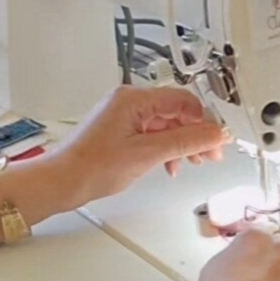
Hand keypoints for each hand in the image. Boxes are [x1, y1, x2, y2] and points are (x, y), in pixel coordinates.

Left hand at [52, 86, 228, 208]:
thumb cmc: (91, 166)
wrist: (61, 181)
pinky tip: (169, 164)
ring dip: (182, 142)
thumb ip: (184, 142)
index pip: (182, 100)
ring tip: (193, 161)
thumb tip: (213, 133)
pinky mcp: (120, 128)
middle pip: (175, 110)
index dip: (204, 120)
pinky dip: (165, 146)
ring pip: (165, 123)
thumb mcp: (147, 154)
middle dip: (195, 133)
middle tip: (211, 154)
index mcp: (134, 99)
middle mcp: (128, 101)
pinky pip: (152, 132)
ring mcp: (123, 114)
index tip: (218, 140)